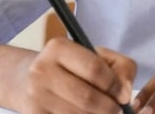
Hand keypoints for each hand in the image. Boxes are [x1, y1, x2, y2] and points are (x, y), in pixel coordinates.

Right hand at [18, 37, 135, 113]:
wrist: (28, 81)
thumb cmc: (72, 67)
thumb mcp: (97, 56)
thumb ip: (121, 68)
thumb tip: (126, 94)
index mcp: (58, 48)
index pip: (94, 69)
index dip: (114, 85)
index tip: (124, 95)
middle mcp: (42, 70)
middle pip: (87, 97)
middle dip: (109, 107)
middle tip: (117, 110)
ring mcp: (35, 96)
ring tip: (101, 111)